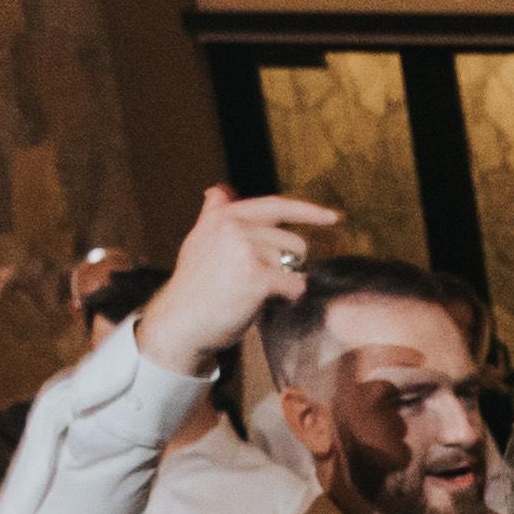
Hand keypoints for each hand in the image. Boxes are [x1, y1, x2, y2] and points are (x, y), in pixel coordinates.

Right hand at [134, 187, 343, 380]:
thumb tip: (218, 190)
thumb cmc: (195, 288)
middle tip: (266, 286)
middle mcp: (234, 227)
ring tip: (260, 296)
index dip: (308, 211)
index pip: (276, 206)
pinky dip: (288, 300)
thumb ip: (213, 215)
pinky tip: (266, 306)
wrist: (179, 323)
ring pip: (296, 265)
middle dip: (291, 267)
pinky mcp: (255, 277)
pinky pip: (295, 286)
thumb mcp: (199, 241)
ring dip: (287, 285)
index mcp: (224, 216)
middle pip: (294, 242)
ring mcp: (244, 250)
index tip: (334, 217)